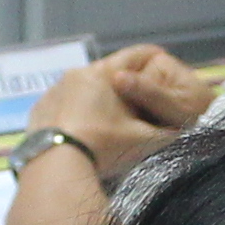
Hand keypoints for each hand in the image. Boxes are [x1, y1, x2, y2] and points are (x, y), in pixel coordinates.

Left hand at [22, 49, 198, 173]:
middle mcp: (75, 74)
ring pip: (82, 89)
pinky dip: (74, 115)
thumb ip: (168, 131)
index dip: (153, 60)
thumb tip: (187, 127)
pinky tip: (81, 134)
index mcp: (103, 74)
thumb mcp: (144, 140)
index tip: (164, 65)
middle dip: (123, 86)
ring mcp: (52, 92)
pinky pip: (62, 107)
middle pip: (107, 73)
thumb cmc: (104, 147)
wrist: (55, 168)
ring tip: (108, 123)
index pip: (135, 56)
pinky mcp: (37, 111)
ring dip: (96, 100)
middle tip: (137, 105)